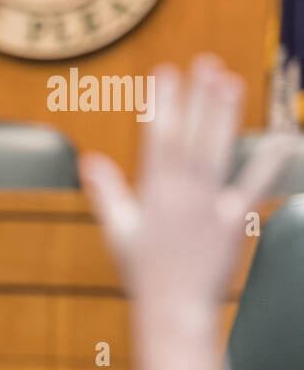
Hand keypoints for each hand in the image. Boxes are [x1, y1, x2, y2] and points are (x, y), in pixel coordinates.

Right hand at [79, 55, 294, 307]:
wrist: (174, 307)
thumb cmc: (142, 271)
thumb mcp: (117, 230)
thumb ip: (106, 191)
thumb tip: (89, 160)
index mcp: (153, 192)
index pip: (157, 136)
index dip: (162, 102)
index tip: (165, 72)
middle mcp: (182, 192)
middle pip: (191, 135)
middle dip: (197, 97)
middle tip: (205, 63)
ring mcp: (209, 204)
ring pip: (219, 150)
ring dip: (225, 115)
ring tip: (231, 82)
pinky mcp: (232, 219)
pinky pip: (253, 185)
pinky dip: (268, 162)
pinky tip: (280, 139)